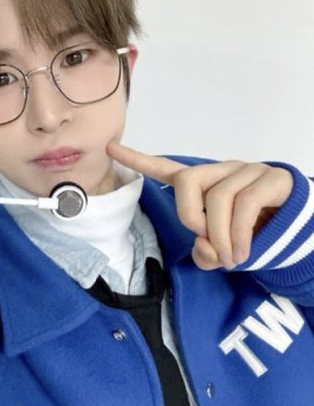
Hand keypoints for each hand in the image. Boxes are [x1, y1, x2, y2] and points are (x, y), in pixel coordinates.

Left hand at [106, 142, 293, 270]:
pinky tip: (243, 252)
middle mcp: (222, 171)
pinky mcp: (272, 178)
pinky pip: (247, 203)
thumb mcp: (222, 251)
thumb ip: (206, 252)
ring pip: (220, 197)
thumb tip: (205, 248)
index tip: (110, 147)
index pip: (167, 168)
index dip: (138, 159)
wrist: (299, 232)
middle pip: (188, 180)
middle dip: (189, 216)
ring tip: (232, 258)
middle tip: (206, 242)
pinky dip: (239, 235)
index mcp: (204, 185)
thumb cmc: (252, 236)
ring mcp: (248, 171)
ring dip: (222, 237)